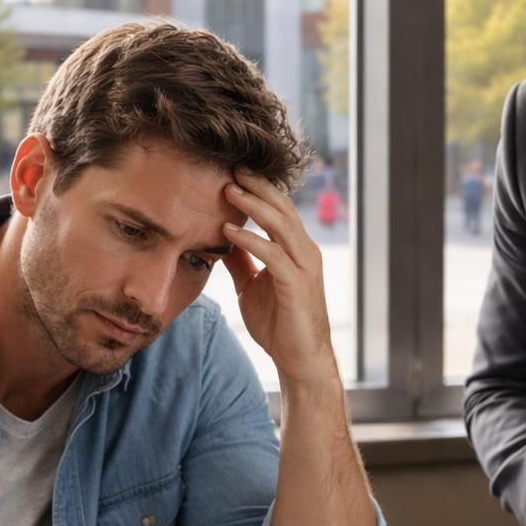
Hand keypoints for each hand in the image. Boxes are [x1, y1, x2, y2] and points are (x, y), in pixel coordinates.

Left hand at [221, 170, 337, 383]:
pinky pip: (273, 255)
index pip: (279, 209)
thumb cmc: (278, 323)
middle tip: (232, 167)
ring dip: (253, 206)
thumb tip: (220, 240)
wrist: (299, 359)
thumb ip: (241, 262)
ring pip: (281, 225)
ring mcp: (304, 267)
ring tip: (228, 190)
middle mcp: (305, 252)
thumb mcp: (251, 286)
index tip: (232, 171)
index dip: (258, 189)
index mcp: (296, 249)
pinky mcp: (297, 285)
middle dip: (257, 186)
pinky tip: (228, 232)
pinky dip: (250, 241)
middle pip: (283, 208)